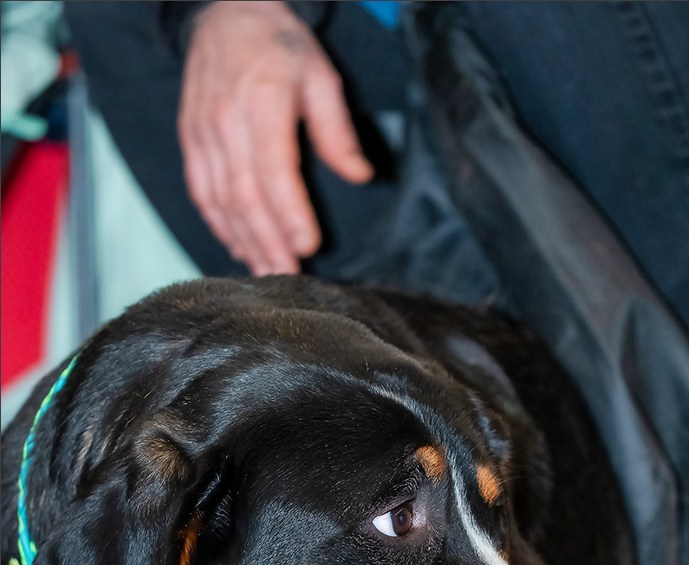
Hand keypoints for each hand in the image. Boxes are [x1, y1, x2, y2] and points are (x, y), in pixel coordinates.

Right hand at [178, 0, 372, 274]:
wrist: (225, 14)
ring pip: (220, 202)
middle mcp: (225, 122)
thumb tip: (360, 176)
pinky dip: (220, 226)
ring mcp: (201, 135)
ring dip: (244, 242)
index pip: (273, 171)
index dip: (290, 214)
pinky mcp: (190, 143)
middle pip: (244, 197)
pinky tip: (241, 248)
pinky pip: (201, 194)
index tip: (308, 245)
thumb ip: (337, 131)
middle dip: (268, 243)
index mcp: (261, 103)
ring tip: (268, 273)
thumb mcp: (321, 76)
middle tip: (289, 276)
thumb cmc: (278, 46)